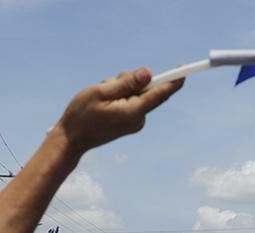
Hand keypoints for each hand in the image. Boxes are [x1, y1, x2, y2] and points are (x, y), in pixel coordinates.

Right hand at [55, 68, 182, 157]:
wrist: (72, 139)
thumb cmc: (82, 114)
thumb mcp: (102, 92)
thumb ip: (127, 83)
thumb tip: (149, 73)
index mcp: (134, 112)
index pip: (160, 93)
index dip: (172, 81)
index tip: (183, 71)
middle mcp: (139, 119)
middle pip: (146, 90)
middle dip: (130, 81)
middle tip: (109, 83)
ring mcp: (135, 122)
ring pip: (137, 94)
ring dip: (122, 88)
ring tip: (102, 95)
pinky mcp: (131, 122)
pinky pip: (132, 101)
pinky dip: (120, 96)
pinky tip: (105, 102)